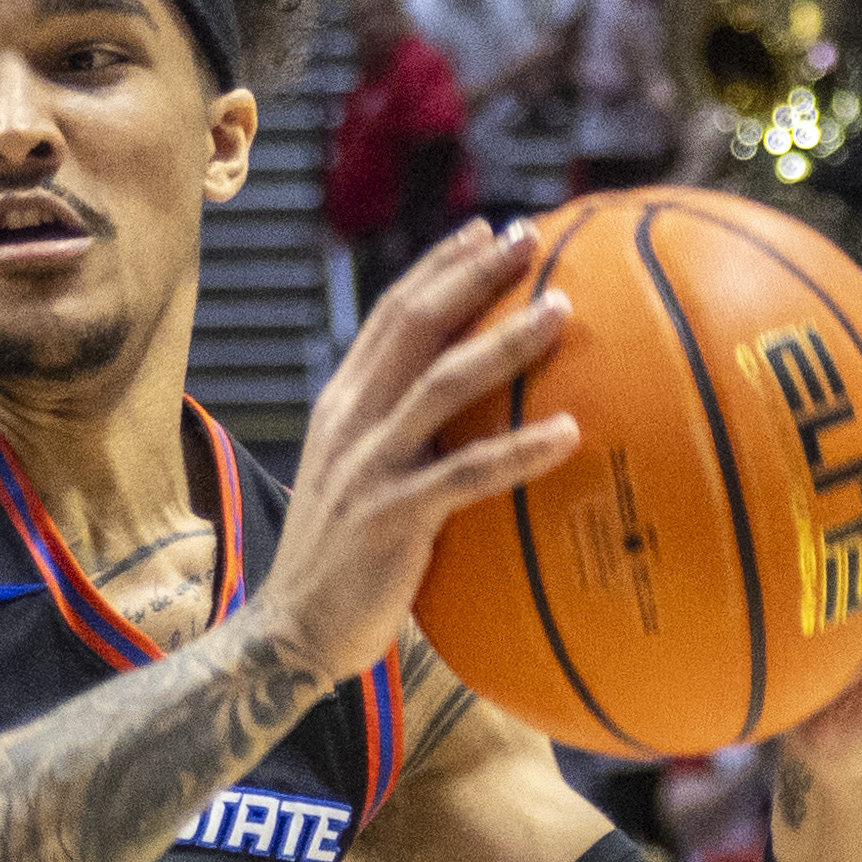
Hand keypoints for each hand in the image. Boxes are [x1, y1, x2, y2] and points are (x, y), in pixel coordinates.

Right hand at [241, 215, 587, 694]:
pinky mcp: (390, 518)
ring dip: (504, 343)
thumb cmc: (344, 561)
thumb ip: (403, 437)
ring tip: (561, 310)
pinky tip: (568, 433)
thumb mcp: (362, 479)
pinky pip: (464, 475)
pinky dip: (517, 452)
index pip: (391, 315)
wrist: (293, 632)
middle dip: (473, 274)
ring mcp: (368, 467)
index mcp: (343, 405)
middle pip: (414, 325)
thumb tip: (473, 413)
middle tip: (531, 238)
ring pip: (441, 384)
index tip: (488, 229)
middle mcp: (351, 422)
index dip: (439, 267)